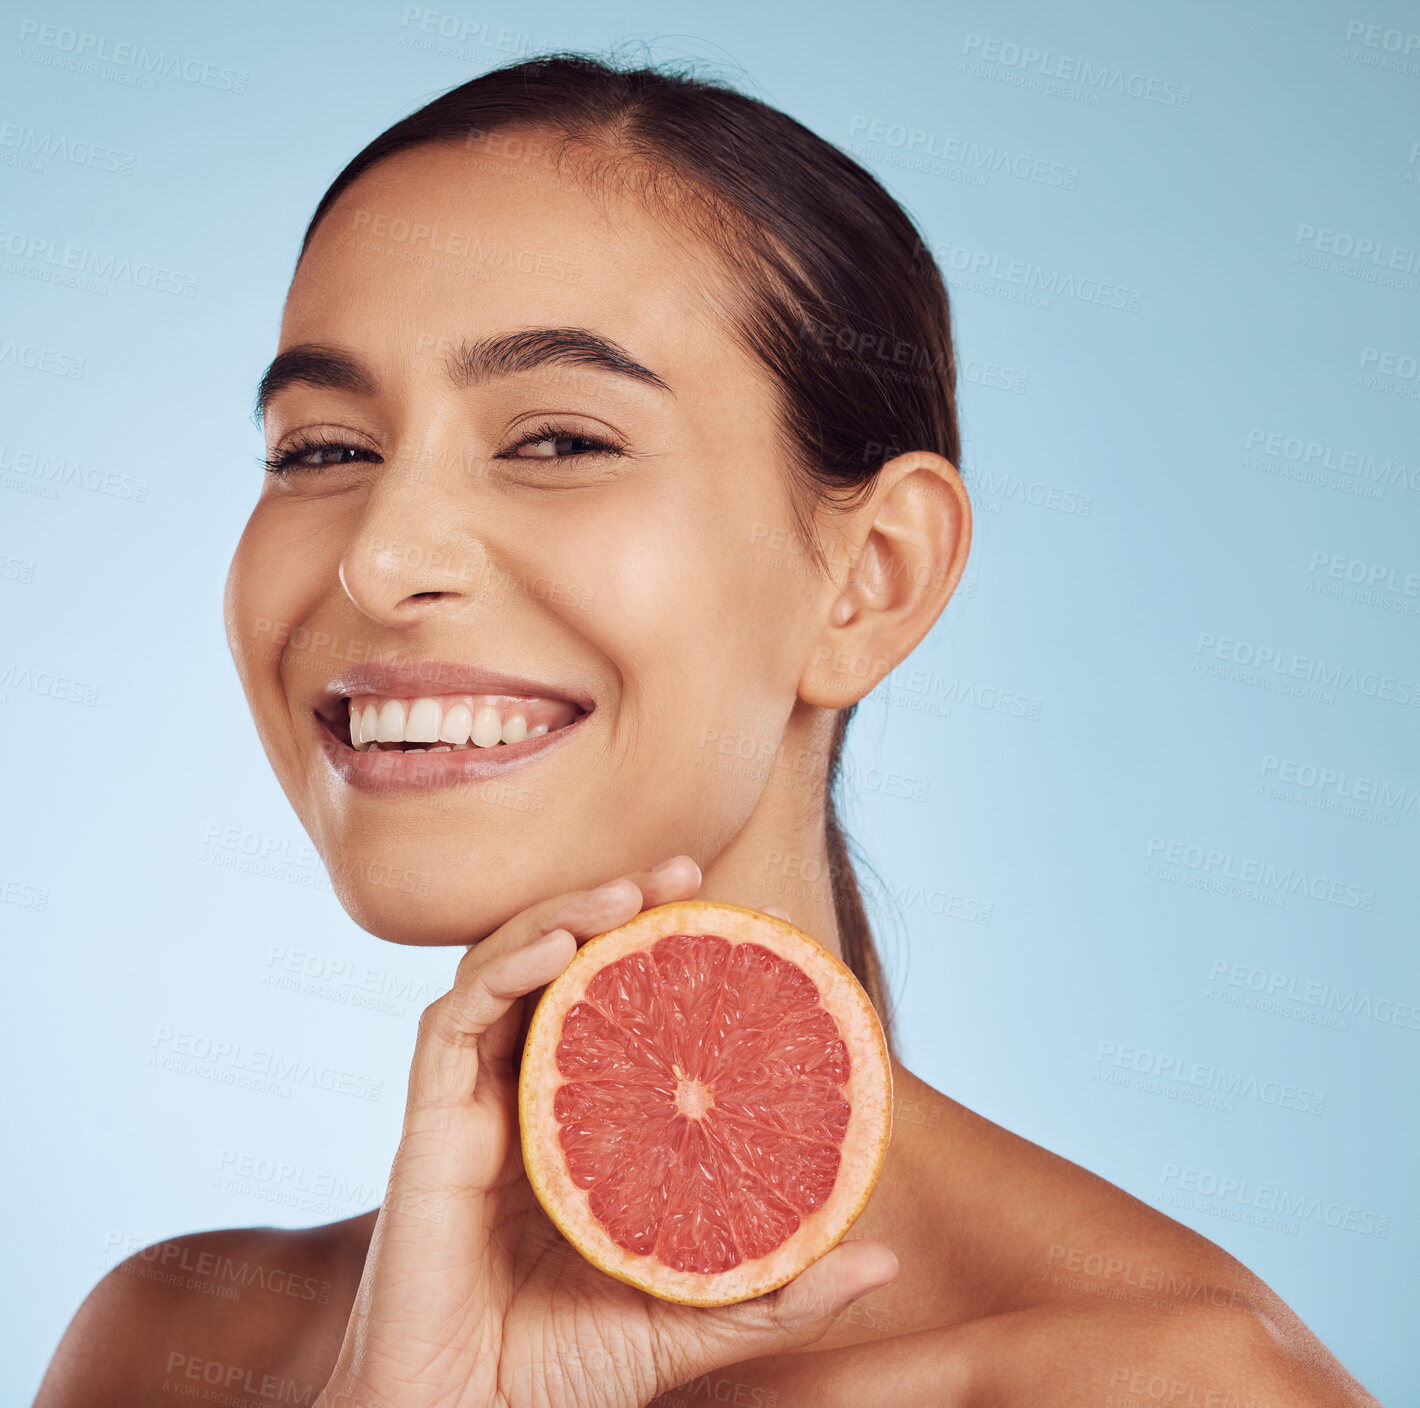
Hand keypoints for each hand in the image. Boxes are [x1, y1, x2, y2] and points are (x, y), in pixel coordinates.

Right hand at [317, 856, 898, 1407]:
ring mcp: (472, 1105)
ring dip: (559, 917)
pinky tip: (553, 948)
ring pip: (503, 972)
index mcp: (576, 1123)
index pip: (611, 1004)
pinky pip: (451, 1023)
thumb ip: (775, 1287)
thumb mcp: (688, 1318)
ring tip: (625, 893)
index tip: (721, 908)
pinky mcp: (427, 1125)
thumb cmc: (565, 1376)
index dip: (657, 948)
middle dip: (612, 904)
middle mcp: (521, 1095)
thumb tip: (884, 1256)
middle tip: (680, 869)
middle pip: (559, 966)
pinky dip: (500, 972)